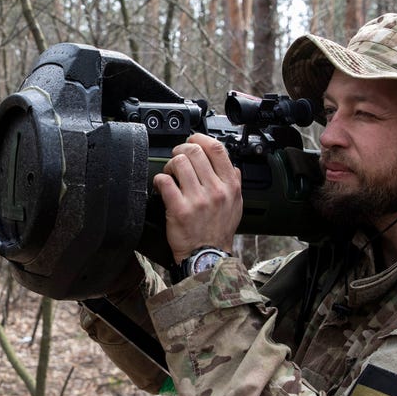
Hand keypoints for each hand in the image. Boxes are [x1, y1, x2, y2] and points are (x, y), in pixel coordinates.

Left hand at [152, 133, 242, 263]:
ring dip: (169, 165)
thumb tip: (231, 165)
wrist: (207, 257)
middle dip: (181, 150)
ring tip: (170, 175)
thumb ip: (234, 183)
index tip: (192, 140)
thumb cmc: (219, 233)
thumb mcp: (236, 206)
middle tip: (176, 158)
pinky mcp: (179, 209)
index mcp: (230, 186)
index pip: (217, 149)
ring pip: (178, 163)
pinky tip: (161, 186)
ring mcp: (198, 199)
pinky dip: (159, 180)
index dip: (200, 138)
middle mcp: (216, 190)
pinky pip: (164, 181)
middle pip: (194, 151)